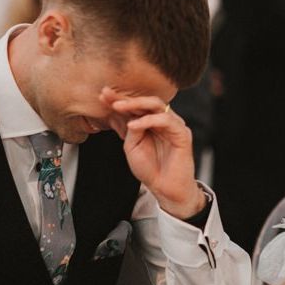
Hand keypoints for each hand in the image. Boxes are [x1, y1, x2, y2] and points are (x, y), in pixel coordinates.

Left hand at [99, 87, 205, 219]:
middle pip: (147, 101)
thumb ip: (131, 129)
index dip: (120, 100)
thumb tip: (128, 115)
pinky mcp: (182, 134)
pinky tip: (134, 125)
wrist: (165, 189)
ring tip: (118, 107)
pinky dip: (149, 120)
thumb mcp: (132, 146)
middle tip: (108, 96)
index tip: (102, 95)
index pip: (136, 106)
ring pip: (157, 105)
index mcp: (151, 122)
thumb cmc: (151, 169)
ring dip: (136, 104)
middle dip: (127, 97)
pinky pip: (166, 120)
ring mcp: (174, 125)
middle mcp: (163, 120)